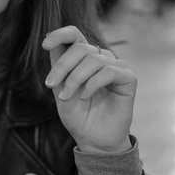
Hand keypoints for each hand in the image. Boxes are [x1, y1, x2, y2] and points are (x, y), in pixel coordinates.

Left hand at [42, 26, 136, 153]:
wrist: (93, 139)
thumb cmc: (78, 115)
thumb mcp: (60, 88)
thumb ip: (58, 66)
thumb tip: (48, 40)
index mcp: (84, 59)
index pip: (75, 35)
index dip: (60, 34)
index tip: (45, 45)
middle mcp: (101, 59)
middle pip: (81, 48)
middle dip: (62, 66)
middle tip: (51, 85)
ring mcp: (116, 67)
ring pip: (93, 59)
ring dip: (74, 79)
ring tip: (65, 96)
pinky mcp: (128, 79)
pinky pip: (108, 71)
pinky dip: (91, 84)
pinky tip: (84, 97)